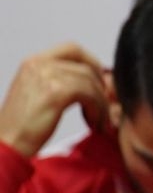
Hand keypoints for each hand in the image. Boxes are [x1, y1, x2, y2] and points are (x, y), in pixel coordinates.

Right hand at [0, 43, 108, 157]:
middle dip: (100, 84)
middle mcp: (39, 64)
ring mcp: (47, 76)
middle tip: (104, 103)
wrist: (8, 143)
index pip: (73, 49)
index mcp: (33, 62)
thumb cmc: (24, 125)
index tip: (100, 81)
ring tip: (99, 119)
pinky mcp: (56, 92)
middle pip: (85, 65)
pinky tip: (94, 123)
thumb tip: (93, 76)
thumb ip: (58, 79)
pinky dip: (97, 109)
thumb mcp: (37, 92)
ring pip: (91, 82)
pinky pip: (90, 94)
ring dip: (101, 102)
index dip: (92, 62)